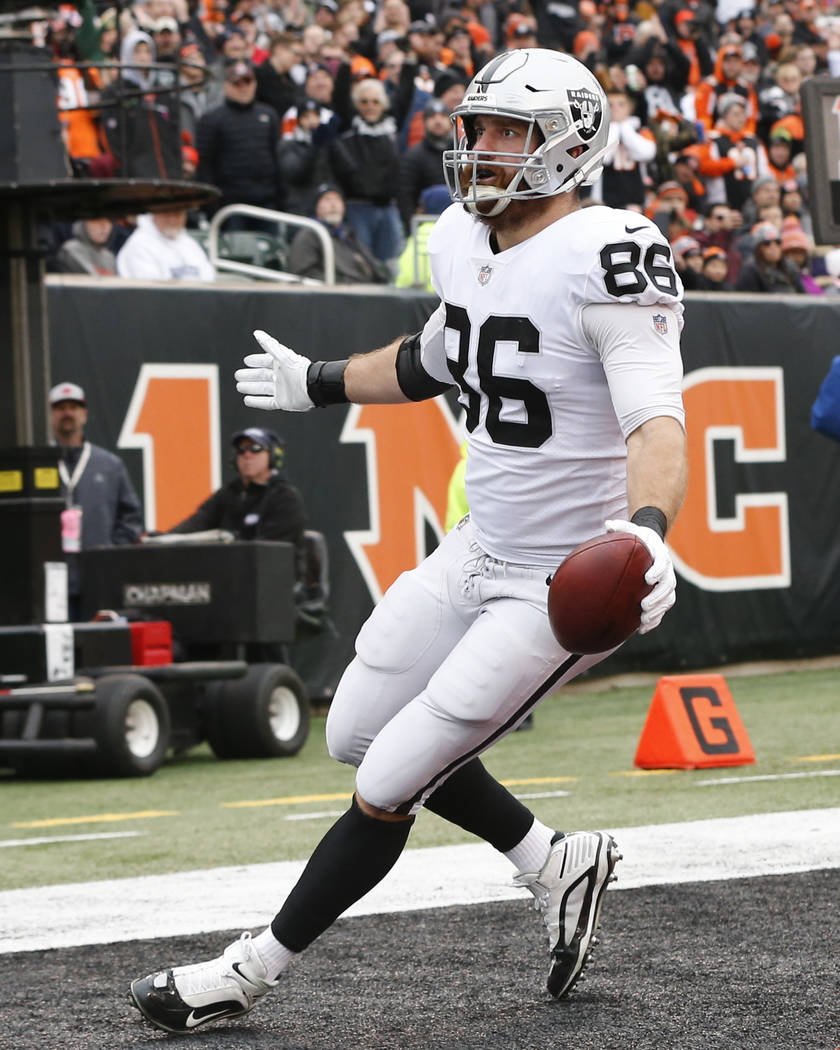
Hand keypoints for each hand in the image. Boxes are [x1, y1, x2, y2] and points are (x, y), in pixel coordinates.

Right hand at [234, 330, 313, 411]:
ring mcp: (281, 390)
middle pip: (261, 376)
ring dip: (251, 388)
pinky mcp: (282, 402)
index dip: (255, 361)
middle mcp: (280, 377)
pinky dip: (257, 401)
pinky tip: (247, 400)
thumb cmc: (299, 370)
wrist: (312, 387)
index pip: (265, 361)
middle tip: (238, 375)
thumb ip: (269, 344)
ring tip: (240, 386)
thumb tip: (257, 333)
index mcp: (281, 364)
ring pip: (262, 388)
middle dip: (250, 375)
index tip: (246, 361)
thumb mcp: (281, 355)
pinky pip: (267, 402)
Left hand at [604, 518, 675, 632]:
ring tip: (644, 620)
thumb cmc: (638, 538)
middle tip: (643, 605)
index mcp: (660, 555)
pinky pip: (662, 610)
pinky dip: (654, 620)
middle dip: (657, 597)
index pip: (663, 563)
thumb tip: (608, 524)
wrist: (652, 544)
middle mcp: (667, 571)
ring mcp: (666, 584)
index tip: (648, 578)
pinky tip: (641, 629)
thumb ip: (621, 527)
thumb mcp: (630, 529)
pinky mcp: (663, 595)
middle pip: (668, 586)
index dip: (657, 571)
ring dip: (657, 612)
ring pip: (667, 600)